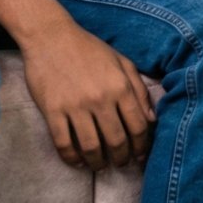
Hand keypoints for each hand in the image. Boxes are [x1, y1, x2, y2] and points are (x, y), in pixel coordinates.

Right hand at [20, 21, 155, 170]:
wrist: (51, 37)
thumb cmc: (89, 48)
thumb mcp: (121, 62)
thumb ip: (139, 90)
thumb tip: (152, 119)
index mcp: (120, 86)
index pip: (138, 126)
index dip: (142, 146)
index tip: (140, 155)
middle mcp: (100, 98)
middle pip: (117, 141)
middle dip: (122, 158)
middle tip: (121, 163)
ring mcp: (75, 106)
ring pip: (91, 147)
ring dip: (98, 162)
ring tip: (100, 165)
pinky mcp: (53, 111)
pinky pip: (63, 143)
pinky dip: (72, 158)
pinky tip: (78, 161)